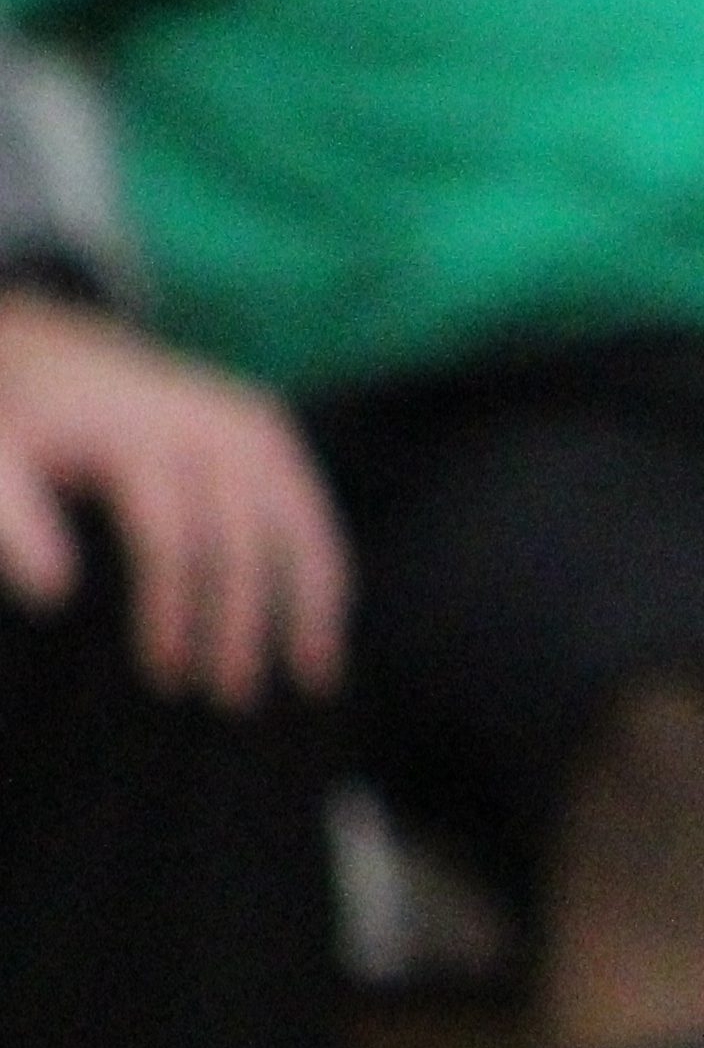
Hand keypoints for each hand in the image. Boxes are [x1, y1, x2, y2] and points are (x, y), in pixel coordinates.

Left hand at [0, 291, 347, 708]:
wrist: (56, 350)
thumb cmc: (25, 426)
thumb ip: (12, 520)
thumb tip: (53, 593)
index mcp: (140, 438)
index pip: (171, 540)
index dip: (172, 613)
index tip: (166, 674)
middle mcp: (209, 427)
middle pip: (243, 544)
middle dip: (242, 626)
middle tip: (232, 698)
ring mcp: (252, 426)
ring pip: (301, 530)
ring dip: (309, 610)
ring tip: (312, 679)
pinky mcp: (273, 431)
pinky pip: (313, 513)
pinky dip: (327, 574)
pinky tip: (324, 631)